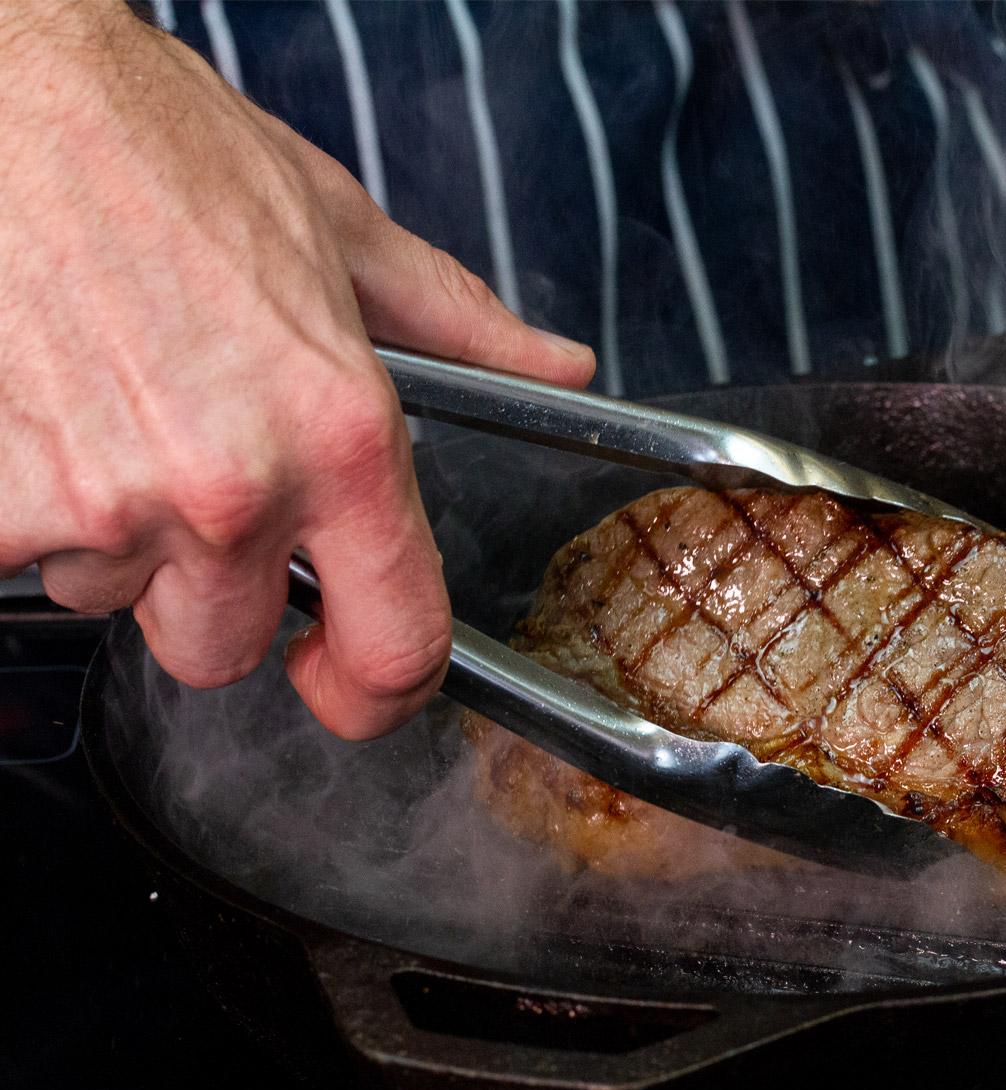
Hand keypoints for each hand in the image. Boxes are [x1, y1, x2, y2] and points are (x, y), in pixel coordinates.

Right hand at [0, 2, 594, 737]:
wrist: (9, 91)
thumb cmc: (167, 152)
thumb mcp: (346, 235)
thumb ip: (462, 323)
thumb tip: (558, 367)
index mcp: (343, 437)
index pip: (396, 645)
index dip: (378, 691)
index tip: (352, 683)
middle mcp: (233, 487)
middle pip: (227, 649)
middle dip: (215, 591)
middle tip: (199, 483)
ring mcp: (109, 501)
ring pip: (116, 600)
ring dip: (116, 536)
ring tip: (114, 410)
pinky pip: (22, 559)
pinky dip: (25, 507)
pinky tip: (46, 412)